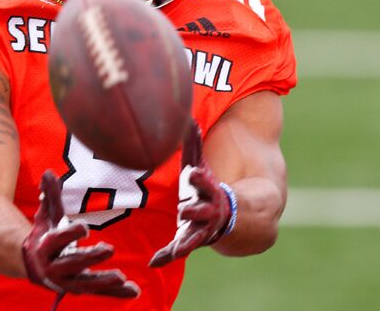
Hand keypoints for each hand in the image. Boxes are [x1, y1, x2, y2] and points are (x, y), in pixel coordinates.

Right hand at [22, 170, 139, 297]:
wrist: (34, 264)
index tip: (85, 228)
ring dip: (105, 282)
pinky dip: (116, 293)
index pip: (58, 240)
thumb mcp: (47, 214)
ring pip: (87, 284)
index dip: (71, 234)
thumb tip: (48, 172)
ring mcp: (68, 281)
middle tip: (109, 250)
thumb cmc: (44, 233)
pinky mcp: (80, 288)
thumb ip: (50, 195)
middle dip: (90, 258)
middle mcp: (54, 268)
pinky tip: (134, 291)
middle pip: (73, 264)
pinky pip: (99, 292)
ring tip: (122, 277)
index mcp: (46, 247)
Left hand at [149, 124, 233, 267]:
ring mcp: (201, 228)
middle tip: (184, 209)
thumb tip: (188, 117)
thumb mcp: (200, 165)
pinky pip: (179, 249)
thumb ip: (194, 144)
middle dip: (194, 209)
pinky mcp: (190, 240)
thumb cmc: (204, 185)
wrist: (225, 215)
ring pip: (194, 236)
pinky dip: (166, 256)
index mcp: (209, 191)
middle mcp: (208, 211)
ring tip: (178, 250)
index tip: (192, 172)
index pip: (205, 183)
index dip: (199, 178)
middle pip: (202, 210)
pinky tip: (154, 262)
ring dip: (186, 241)